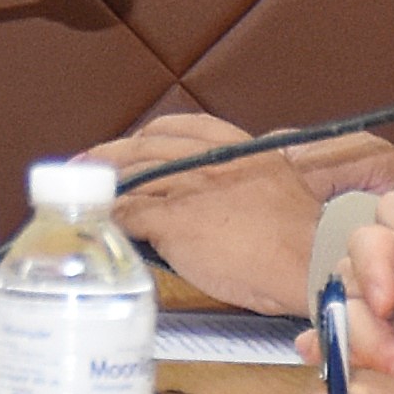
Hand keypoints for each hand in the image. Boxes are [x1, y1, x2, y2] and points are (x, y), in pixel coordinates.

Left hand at [85, 116, 393, 313]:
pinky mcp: (177, 219)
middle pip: (147, 146)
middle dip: (111, 153)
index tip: (127, 145)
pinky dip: (111, 216)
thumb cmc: (305, 245)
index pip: (181, 128)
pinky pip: (131, 212)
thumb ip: (241, 188)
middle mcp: (212, 161)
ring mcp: (192, 187)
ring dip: (101, 182)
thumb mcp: (276, 196)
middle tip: (84, 165)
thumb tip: (215, 204)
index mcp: (240, 150)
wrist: (315, 265)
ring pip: (133, 175)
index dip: (147, 137)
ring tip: (78, 191)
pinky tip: (100, 224)